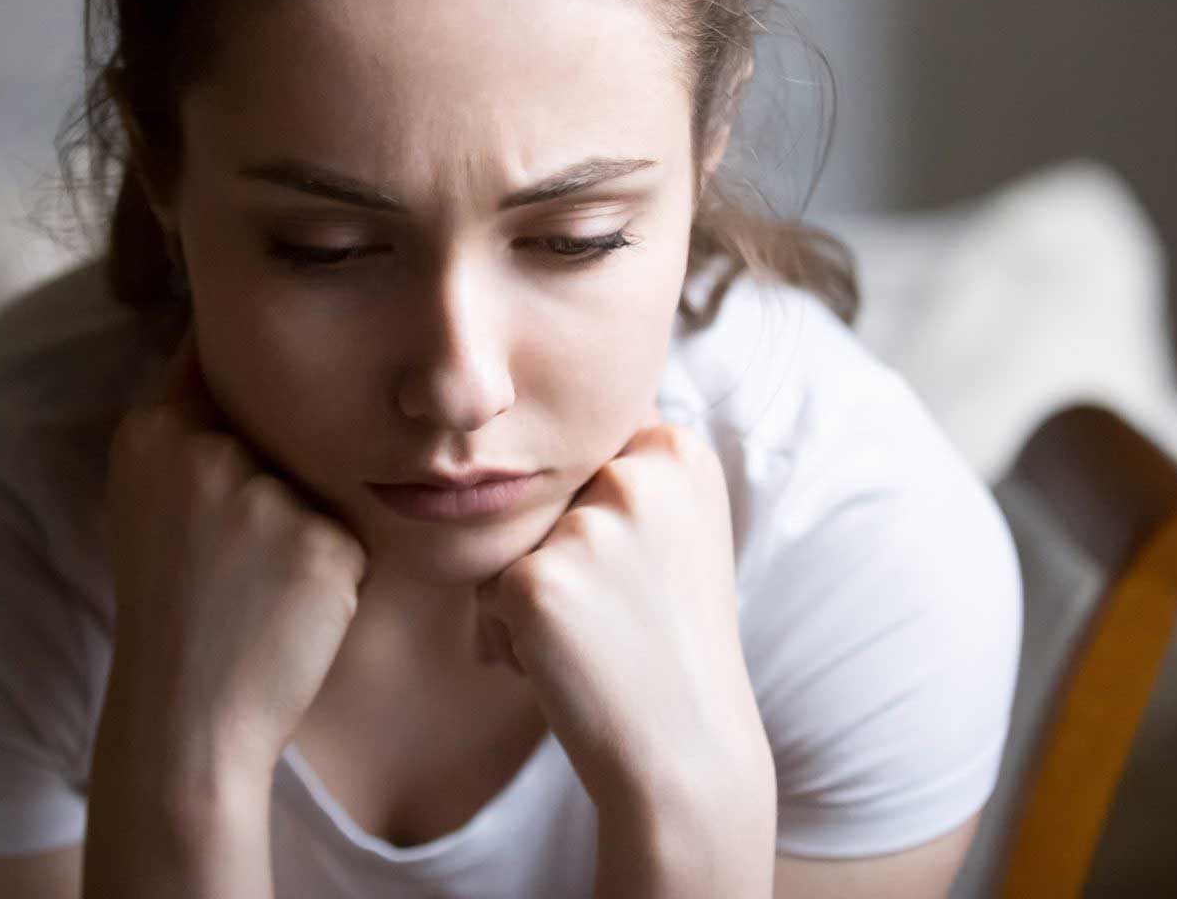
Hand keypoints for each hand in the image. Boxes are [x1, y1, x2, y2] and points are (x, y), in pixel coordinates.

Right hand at [99, 323, 368, 785]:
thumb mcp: (147, 500)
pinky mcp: (320, 542)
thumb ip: (186, 429)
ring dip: (308, 521)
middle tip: (239, 548)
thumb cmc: (172, 606)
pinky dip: (334, 567)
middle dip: (276, 471)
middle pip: (280, 422)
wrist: (186, 714)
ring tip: (262, 582)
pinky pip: (347, 531)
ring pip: (318, 478)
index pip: (213, 355)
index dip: (248, 360)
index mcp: (152, 431)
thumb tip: (238, 348)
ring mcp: (262, 496)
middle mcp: (203, 450)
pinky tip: (291, 606)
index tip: (270, 358)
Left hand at [473, 413, 773, 835]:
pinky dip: (513, 638)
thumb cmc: (672, 642)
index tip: (647, 576)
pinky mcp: (535, 579)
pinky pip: (488, 592)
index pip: (587, 457)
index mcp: (679, 450)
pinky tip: (571, 667)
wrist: (688, 753)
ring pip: (512, 542)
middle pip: (548, 496)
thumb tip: (527, 424)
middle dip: (562, 558)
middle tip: (622, 618)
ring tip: (598, 642)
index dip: (601, 522)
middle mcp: (636, 474)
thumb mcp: (678, 530)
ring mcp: (586, 526)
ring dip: (536, 596)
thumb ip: (627, 472)